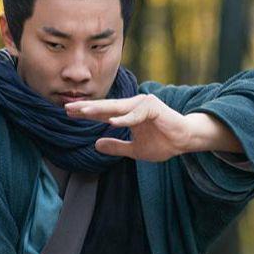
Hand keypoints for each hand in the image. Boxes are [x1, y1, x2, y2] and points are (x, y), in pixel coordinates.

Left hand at [64, 94, 191, 161]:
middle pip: (106, 107)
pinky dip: (125, 118)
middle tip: (68, 108)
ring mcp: (143, 104)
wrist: (185, 141)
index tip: (69, 113)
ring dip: (100, 109)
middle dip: (87, 108)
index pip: (103, 113)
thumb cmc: (163, 143)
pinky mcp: (154, 107)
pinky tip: (111, 122)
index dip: (87, 113)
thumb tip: (96, 145)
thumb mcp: (134, 150)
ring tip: (83, 112)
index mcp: (127, 115)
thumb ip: (116, 146)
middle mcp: (133, 106)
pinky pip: (136, 114)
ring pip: (118, 108)